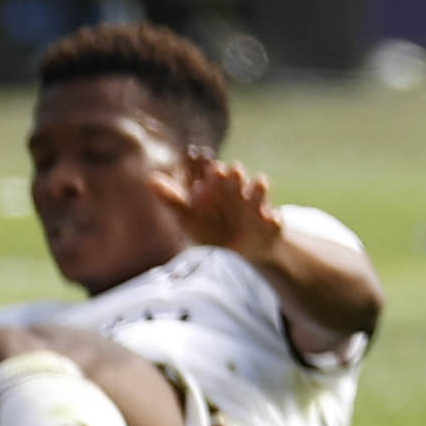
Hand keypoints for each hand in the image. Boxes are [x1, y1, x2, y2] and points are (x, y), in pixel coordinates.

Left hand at [167, 152, 289, 259]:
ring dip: (258, 189)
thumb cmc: (211, 231)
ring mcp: (256, 208)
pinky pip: (274, 221)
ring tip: (259, 183)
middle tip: (233, 171)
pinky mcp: (270, 225)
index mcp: (220, 190)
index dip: (216, 174)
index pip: (217, 176)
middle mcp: (239, 194)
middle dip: (237, 177)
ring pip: (258, 194)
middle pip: (239, 181)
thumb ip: (173, 199)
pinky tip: (272, 219)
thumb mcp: (190, 217)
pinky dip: (274, 220)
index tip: (213, 171)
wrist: (239, 254)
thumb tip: (150, 178)